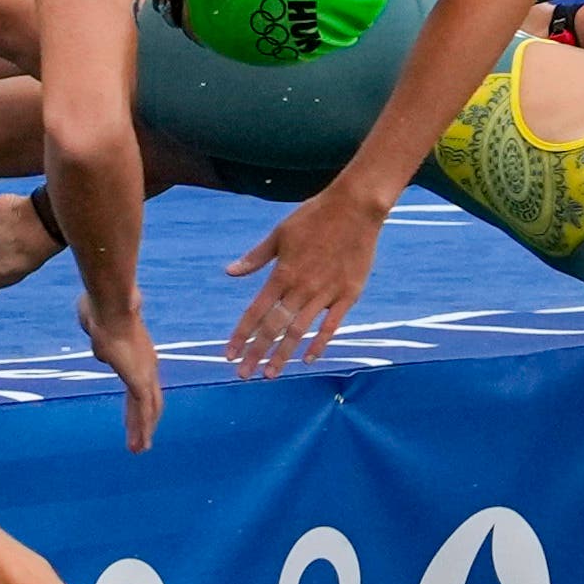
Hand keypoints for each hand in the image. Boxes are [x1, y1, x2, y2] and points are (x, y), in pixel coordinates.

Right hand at [81, 273, 163, 450]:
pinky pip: (143, 410)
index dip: (138, 402)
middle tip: (142, 441)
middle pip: (149, 399)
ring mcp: (146, 373)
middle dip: (143, 421)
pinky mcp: (140, 380)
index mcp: (138, 353)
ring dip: (143, 431)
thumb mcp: (96, 325)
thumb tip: (98, 349)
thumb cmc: (100, 308)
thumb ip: (98, 336)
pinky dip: (142, 428)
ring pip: (148, 409)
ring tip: (139, 449)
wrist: (109, 307)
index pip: (141, 383)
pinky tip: (141, 444)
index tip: (134, 415)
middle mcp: (147, 365)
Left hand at [222, 180, 389, 377]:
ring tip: (270, 374)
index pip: (255, 312)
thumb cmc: (314, 217)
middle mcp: (301, 288)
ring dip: (283, 355)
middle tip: (243, 375)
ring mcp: (325, 293)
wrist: (355, 208)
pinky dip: (319, 344)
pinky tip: (308, 359)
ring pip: (299, 331)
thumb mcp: (279, 234)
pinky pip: (331, 326)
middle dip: (257, 353)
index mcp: (282, 273)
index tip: (229, 355)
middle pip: (274, 328)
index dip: (241, 335)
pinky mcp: (348, 294)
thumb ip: (255, 258)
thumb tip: (229, 272)